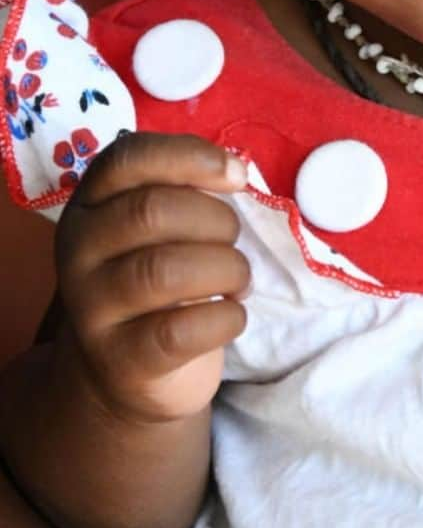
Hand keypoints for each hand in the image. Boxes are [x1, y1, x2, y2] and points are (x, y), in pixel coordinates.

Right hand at [54, 133, 250, 424]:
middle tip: (233, 241)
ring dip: (226, 268)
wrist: (119, 371)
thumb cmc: (154, 279)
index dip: (189, 156)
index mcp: (89, 205)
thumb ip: (184, 190)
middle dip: (216, 220)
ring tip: (238, 279)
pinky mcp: (119, 360)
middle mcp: (78, 252)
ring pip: (165, 271)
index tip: (237, 176)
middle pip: (151, 211)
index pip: (127, 159)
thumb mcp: (158, 228)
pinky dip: (225, 318)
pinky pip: (179, 331)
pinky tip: (232, 315)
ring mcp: (91, 309)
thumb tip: (234, 170)